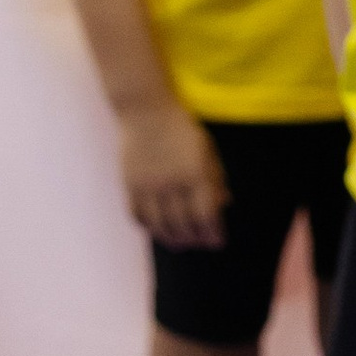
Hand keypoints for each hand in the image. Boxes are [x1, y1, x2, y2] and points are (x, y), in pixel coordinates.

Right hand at [120, 99, 227, 248]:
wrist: (146, 111)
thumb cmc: (182, 130)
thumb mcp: (207, 150)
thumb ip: (216, 177)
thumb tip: (225, 203)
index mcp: (195, 173)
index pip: (206, 215)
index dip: (213, 233)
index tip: (218, 242)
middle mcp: (172, 182)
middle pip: (183, 224)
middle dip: (195, 239)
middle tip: (201, 244)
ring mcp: (148, 185)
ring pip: (159, 225)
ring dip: (171, 239)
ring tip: (180, 244)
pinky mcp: (130, 184)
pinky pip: (137, 214)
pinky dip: (148, 227)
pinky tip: (156, 230)